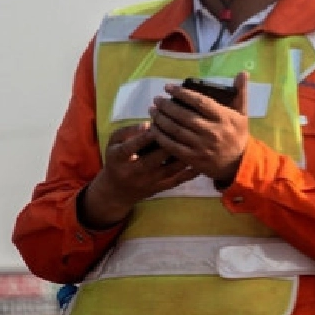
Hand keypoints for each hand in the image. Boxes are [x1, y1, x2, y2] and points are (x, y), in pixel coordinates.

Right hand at [79, 124, 197, 228]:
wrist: (118, 191)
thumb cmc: (116, 159)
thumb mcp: (113, 143)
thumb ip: (127, 132)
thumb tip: (148, 123)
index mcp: (118, 158)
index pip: (130, 148)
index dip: (142, 137)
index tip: (154, 124)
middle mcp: (133, 172)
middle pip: (152, 159)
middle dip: (168, 144)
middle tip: (183, 129)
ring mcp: (148, 182)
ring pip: (169, 170)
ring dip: (183, 156)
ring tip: (196, 142)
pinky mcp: (160, 188)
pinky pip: (177, 180)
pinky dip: (190, 172)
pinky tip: (201, 161)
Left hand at [150, 72, 250, 184]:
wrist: (238, 163)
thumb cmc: (238, 134)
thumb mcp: (242, 113)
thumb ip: (240, 92)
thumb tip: (243, 72)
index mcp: (224, 117)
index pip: (200, 102)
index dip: (182, 93)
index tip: (168, 87)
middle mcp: (212, 131)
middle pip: (184, 116)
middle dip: (167, 106)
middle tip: (156, 99)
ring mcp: (202, 146)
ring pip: (176, 130)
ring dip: (161, 119)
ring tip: (152, 111)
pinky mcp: (193, 158)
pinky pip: (173, 146)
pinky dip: (161, 137)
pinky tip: (153, 129)